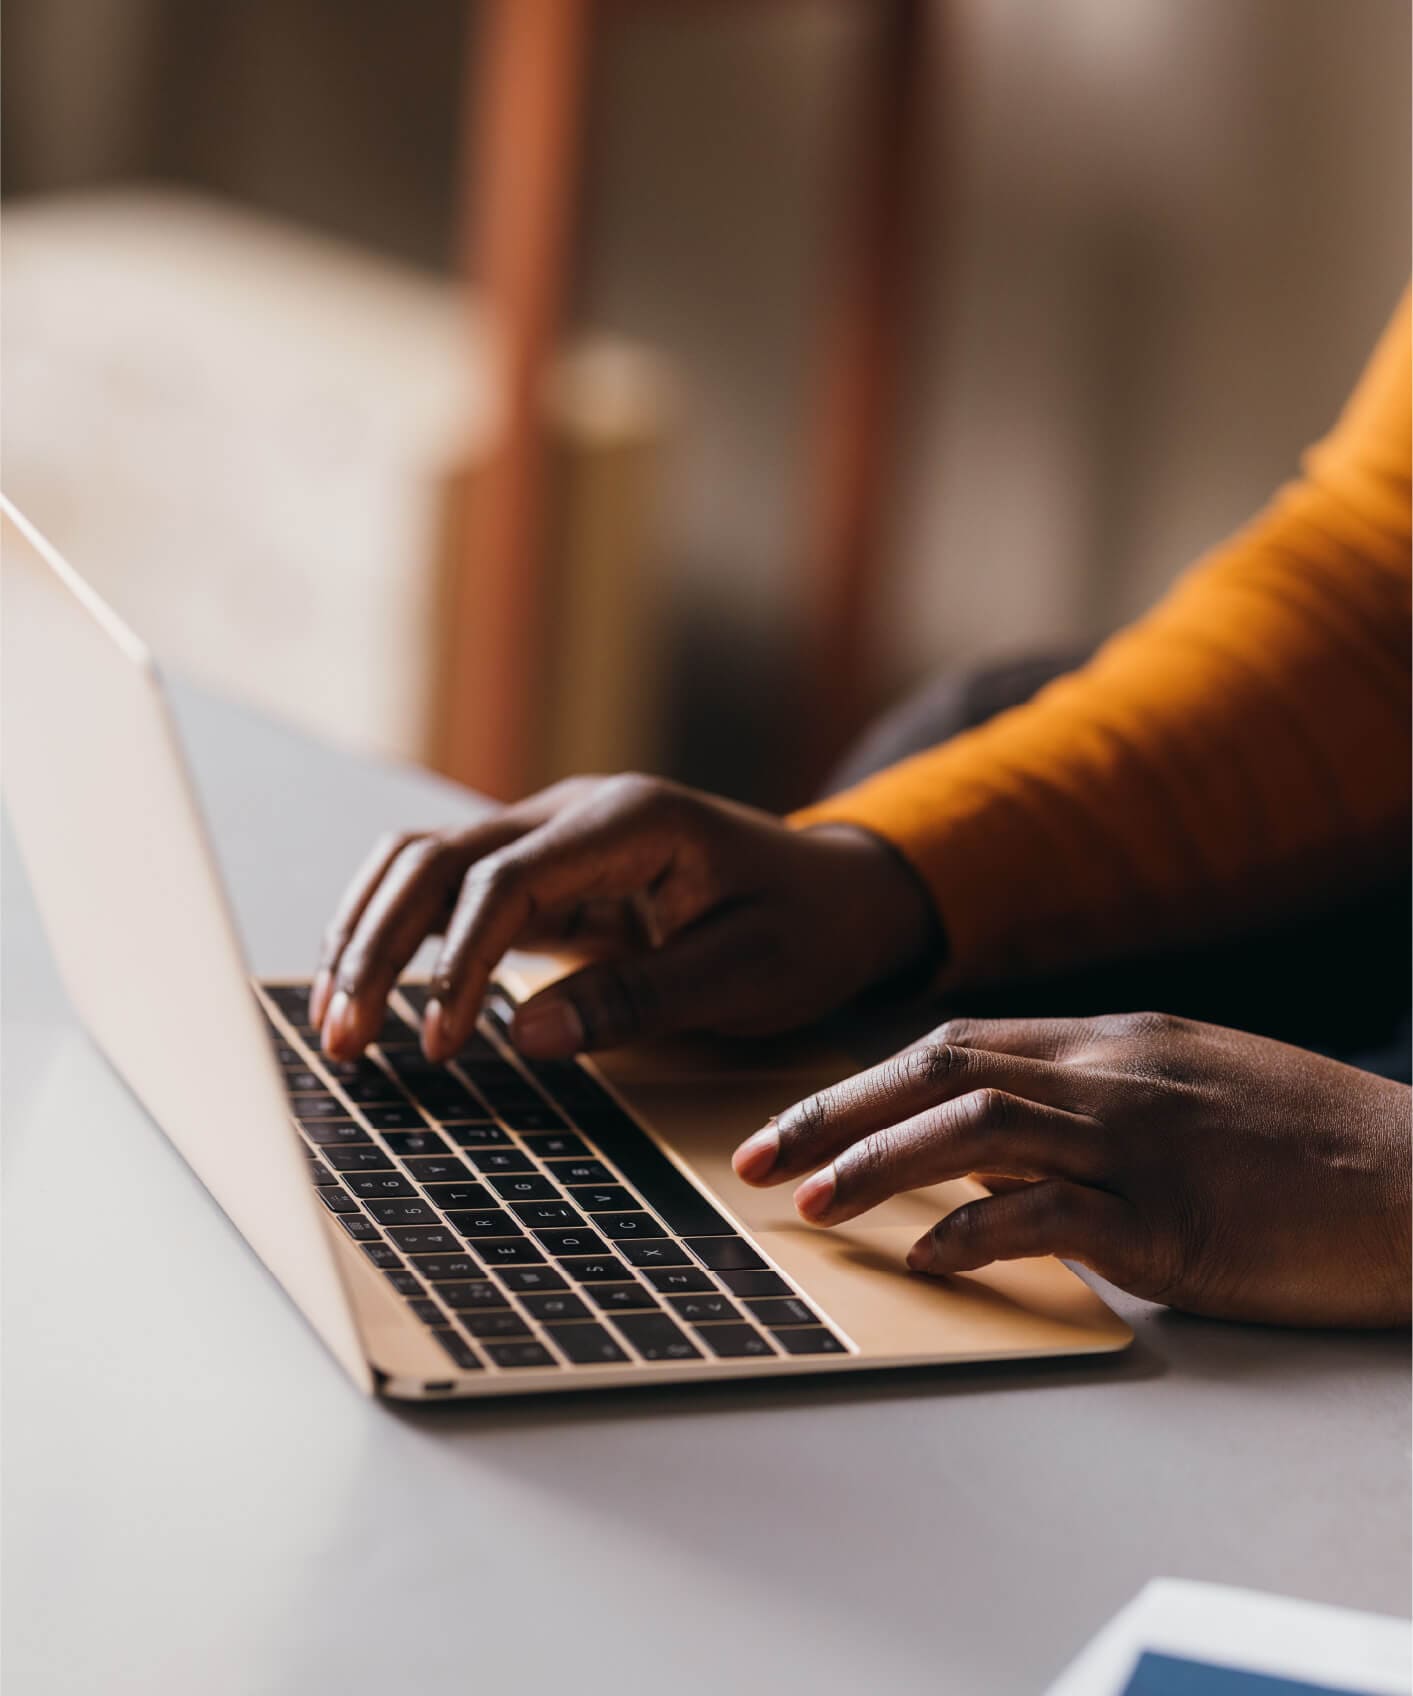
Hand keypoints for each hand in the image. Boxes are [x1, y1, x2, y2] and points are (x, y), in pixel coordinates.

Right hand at [311, 774, 939, 1063]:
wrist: (839, 891)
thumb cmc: (807, 927)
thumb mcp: (749, 972)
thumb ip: (642, 998)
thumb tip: (527, 1038)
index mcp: (631, 820)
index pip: (506, 878)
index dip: (458, 960)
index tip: (441, 1044)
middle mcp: (575, 812)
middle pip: (438, 858)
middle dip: (379, 946)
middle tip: (343, 1039)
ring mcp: (553, 835)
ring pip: (425, 864)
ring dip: (371, 936)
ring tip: (338, 1024)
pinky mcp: (545, 871)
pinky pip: (452, 892)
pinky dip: (404, 937)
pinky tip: (376, 995)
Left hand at [732, 1011, 1410, 1326]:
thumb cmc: (1306, 1139)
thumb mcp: (1185, 1087)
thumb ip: (1084, 1100)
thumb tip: (977, 1145)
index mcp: (1112, 1040)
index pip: (954, 1043)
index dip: (859, 1082)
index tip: (792, 1123)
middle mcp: (1113, 1074)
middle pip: (941, 1071)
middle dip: (834, 1113)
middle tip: (755, 1159)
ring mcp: (1143, 1142)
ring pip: (977, 1130)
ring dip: (880, 1164)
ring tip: (812, 1204)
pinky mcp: (1176, 1221)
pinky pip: (1052, 1216)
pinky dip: (975, 1232)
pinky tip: (928, 1258)